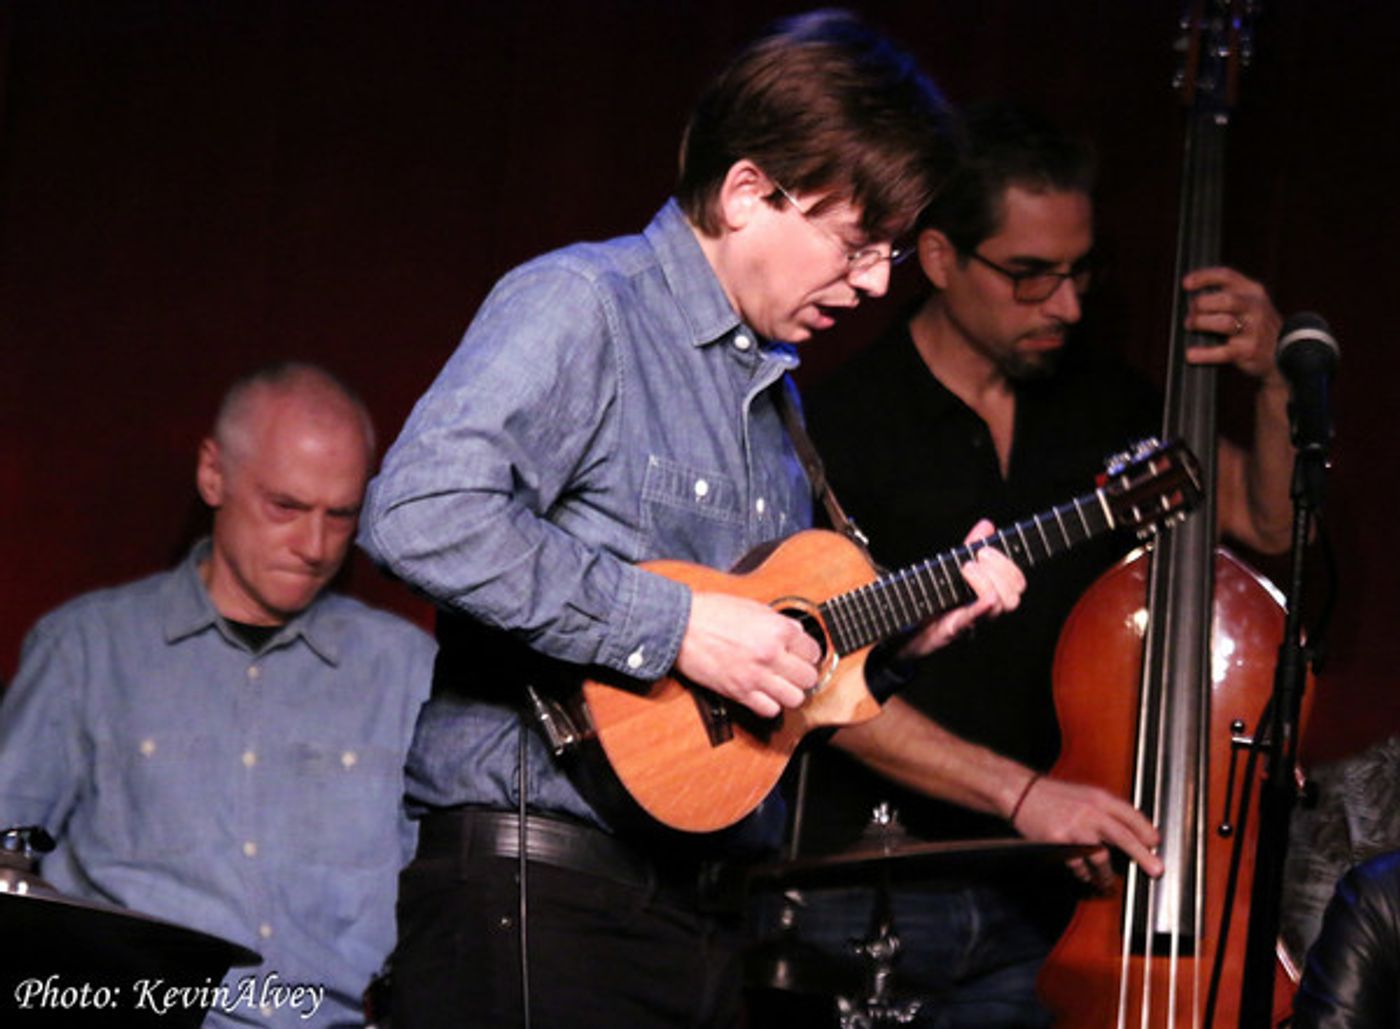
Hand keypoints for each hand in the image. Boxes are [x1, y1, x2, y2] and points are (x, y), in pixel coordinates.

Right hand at [675, 591, 820, 717]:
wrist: (681, 626)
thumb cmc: (711, 612)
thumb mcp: (752, 606)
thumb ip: (778, 622)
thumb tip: (796, 633)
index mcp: (777, 629)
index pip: (814, 650)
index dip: (808, 653)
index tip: (801, 655)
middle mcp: (771, 654)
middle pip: (809, 678)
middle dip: (803, 675)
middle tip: (793, 671)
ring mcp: (756, 676)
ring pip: (795, 698)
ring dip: (790, 692)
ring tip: (781, 685)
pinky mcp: (739, 692)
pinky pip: (770, 710)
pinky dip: (770, 705)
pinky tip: (764, 694)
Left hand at [900, 519, 1024, 659]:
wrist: (908, 627)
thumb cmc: (934, 598)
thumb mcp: (954, 566)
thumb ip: (972, 547)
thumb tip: (987, 525)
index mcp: (989, 593)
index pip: (1017, 583)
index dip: (1009, 565)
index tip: (984, 550)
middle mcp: (986, 610)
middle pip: (1014, 596)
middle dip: (1001, 570)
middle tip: (977, 557)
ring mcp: (972, 620)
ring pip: (1000, 606)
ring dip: (987, 581)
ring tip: (965, 569)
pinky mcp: (953, 628)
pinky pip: (972, 619)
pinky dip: (979, 607)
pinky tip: (982, 596)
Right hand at [1009, 772, 1163, 890]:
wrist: (1021, 792)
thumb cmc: (1053, 795)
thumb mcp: (1085, 795)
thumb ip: (1106, 811)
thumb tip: (1131, 831)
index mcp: (1099, 798)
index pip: (1131, 816)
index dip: (1146, 831)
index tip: (1156, 844)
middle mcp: (1090, 811)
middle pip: (1123, 837)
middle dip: (1142, 856)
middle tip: (1156, 870)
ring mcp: (1074, 827)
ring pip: (1101, 857)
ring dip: (1107, 874)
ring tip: (1108, 883)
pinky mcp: (1059, 841)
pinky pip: (1077, 863)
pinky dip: (1083, 872)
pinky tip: (1084, 875)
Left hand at [1182, 266, 1284, 383]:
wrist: (1284, 350)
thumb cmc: (1255, 325)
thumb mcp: (1248, 303)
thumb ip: (1225, 297)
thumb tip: (1190, 302)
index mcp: (1253, 291)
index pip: (1227, 276)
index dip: (1204, 277)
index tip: (1185, 283)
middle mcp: (1255, 307)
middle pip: (1227, 299)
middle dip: (1202, 304)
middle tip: (1191, 312)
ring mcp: (1254, 329)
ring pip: (1224, 323)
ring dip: (1202, 324)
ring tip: (1190, 326)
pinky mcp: (1249, 350)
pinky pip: (1222, 352)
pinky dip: (1203, 353)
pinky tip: (1191, 354)